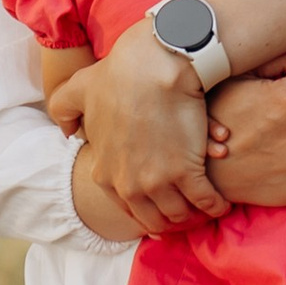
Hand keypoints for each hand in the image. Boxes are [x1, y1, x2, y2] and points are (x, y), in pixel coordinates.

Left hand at [70, 19, 226, 233]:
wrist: (155, 66)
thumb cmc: (118, 74)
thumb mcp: (80, 90)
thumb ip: (65, 110)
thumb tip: (66, 131)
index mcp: (105, 172)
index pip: (126, 205)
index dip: (143, 207)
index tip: (157, 205)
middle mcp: (128, 184)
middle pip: (154, 217)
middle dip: (168, 218)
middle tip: (183, 212)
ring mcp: (158, 182)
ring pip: (180, 214)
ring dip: (192, 215)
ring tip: (202, 208)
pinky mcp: (187, 173)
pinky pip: (205, 202)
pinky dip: (214, 206)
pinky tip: (221, 203)